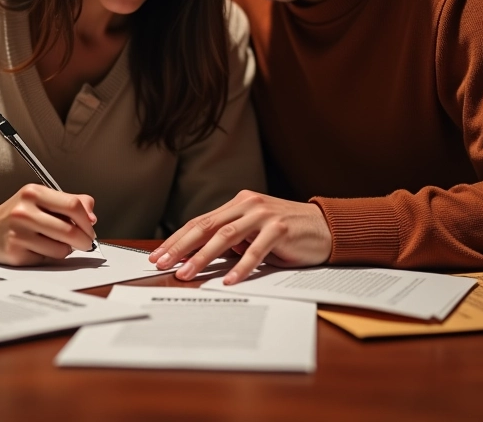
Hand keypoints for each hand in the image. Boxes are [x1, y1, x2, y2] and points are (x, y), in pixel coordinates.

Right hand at [0, 184, 96, 265]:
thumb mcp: (40, 198)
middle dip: (85, 239)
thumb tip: (92, 216)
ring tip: (59, 243)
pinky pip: (48, 259)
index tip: (91, 226)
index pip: (73, 205)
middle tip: (87, 242)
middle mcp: (24, 211)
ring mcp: (19, 233)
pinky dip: (52, 256)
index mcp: (33, 192)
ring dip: (68, 249)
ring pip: (62, 248)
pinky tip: (42, 249)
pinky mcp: (15, 254)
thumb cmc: (17, 214)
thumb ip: (68, 202)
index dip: (87, 219)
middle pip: (70, 229)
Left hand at [149, 190, 331, 283]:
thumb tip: (198, 255)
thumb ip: (231, 238)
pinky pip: (255, 250)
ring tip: (187, 274)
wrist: (324, 227)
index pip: (200, 221)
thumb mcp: (254, 231)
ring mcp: (264, 215)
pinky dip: (241, 267)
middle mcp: (248, 204)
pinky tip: (229, 281)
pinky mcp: (280, 229)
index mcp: (238, 203)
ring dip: (203, 257)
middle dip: (181, 247)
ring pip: (226, 236)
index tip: (158, 255)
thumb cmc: (286, 233)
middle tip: (162, 264)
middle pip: (207, 226)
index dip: (177, 238)